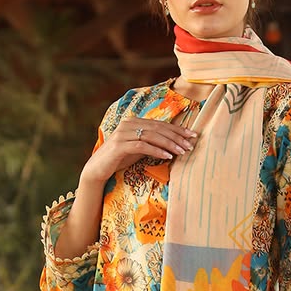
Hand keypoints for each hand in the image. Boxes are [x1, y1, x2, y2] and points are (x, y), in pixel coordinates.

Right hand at [81, 117, 197, 184]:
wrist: (98, 169)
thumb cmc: (119, 159)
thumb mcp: (139, 149)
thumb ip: (152, 143)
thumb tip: (173, 143)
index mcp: (134, 122)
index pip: (160, 124)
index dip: (178, 129)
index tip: (193, 136)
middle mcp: (128, 124)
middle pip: (158, 128)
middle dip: (176, 136)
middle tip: (190, 145)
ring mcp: (123, 133)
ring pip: (151, 136)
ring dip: (169, 144)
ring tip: (182, 151)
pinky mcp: (119, 145)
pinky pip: (142, 146)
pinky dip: (156, 150)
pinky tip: (167, 156)